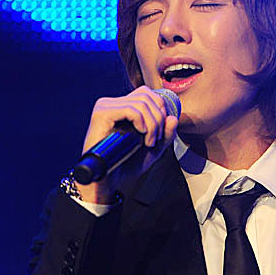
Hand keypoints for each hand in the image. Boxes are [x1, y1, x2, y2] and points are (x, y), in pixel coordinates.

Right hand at [78, 86, 178, 202]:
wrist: (108, 181)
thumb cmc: (125, 165)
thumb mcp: (152, 150)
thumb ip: (165, 135)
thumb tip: (173, 118)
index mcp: (121, 107)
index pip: (146, 93)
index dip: (160, 109)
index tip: (161, 133)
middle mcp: (112, 104)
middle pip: (146, 96)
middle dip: (159, 119)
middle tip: (156, 140)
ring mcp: (105, 107)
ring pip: (141, 103)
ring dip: (153, 125)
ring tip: (149, 143)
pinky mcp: (102, 114)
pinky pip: (130, 109)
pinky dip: (142, 122)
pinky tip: (142, 136)